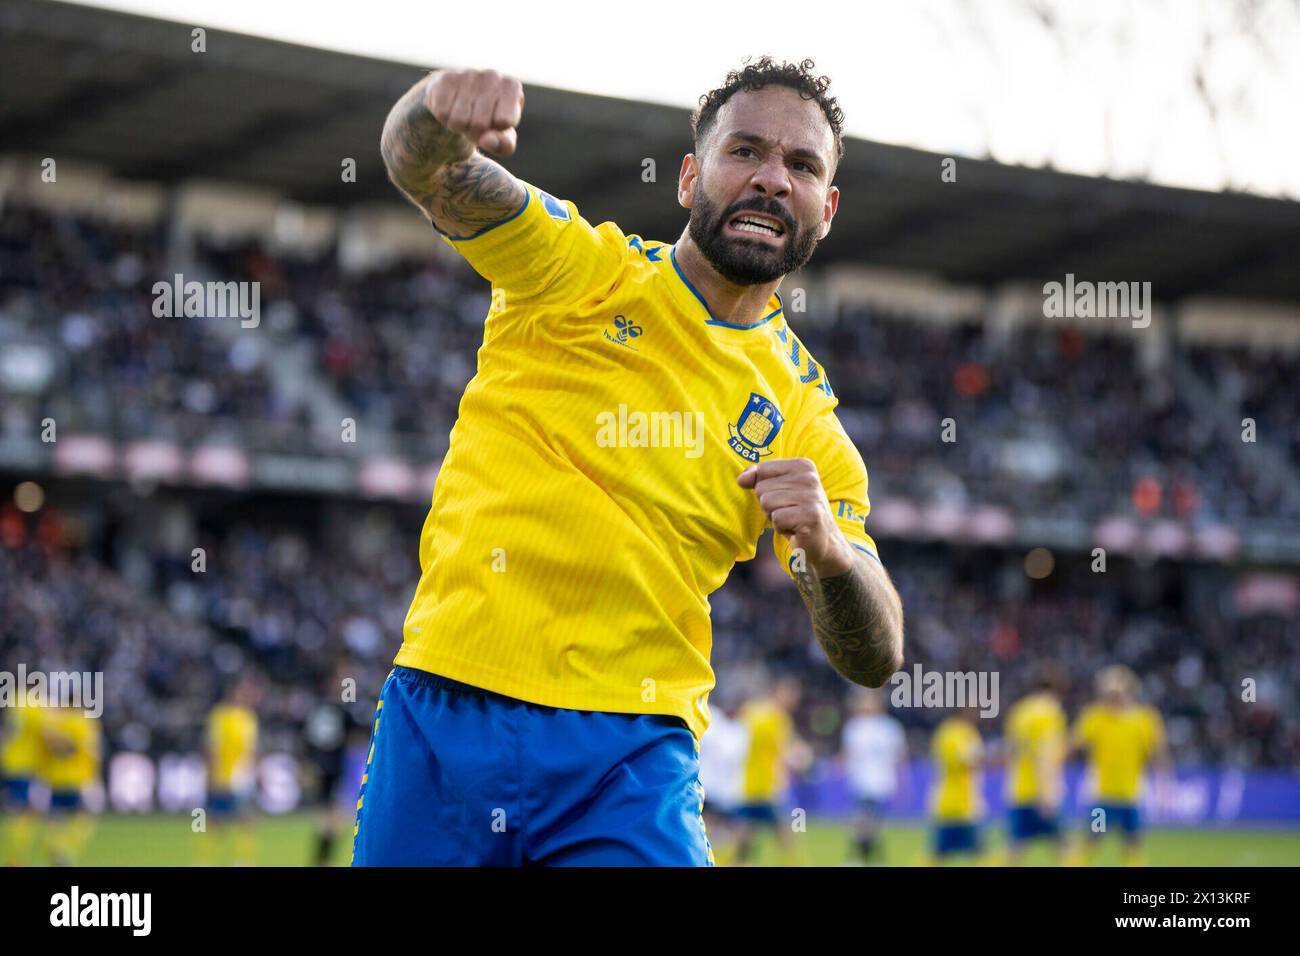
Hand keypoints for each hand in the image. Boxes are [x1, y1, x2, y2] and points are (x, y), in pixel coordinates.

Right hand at [425, 68, 524, 155]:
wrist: (458, 99)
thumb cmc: (487, 119)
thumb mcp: (502, 137)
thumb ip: (503, 144)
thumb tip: (487, 140)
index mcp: (512, 87)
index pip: (504, 121)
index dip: (495, 132)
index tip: (493, 124)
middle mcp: (492, 76)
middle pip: (480, 123)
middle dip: (474, 132)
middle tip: (474, 123)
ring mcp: (469, 74)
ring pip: (459, 120)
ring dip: (459, 127)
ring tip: (464, 116)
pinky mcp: (446, 78)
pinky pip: (442, 113)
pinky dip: (445, 119)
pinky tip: (451, 108)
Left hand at [737, 458, 854, 577]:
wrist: (822, 542)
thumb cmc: (795, 514)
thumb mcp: (776, 490)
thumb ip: (757, 478)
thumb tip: (741, 479)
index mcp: (803, 465)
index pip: (762, 469)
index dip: (765, 488)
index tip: (784, 498)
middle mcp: (810, 477)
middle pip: (762, 488)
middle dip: (769, 506)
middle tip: (789, 513)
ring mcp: (812, 496)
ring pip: (767, 503)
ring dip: (774, 517)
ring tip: (792, 520)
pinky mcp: (811, 516)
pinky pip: (777, 519)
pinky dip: (781, 529)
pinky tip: (796, 530)